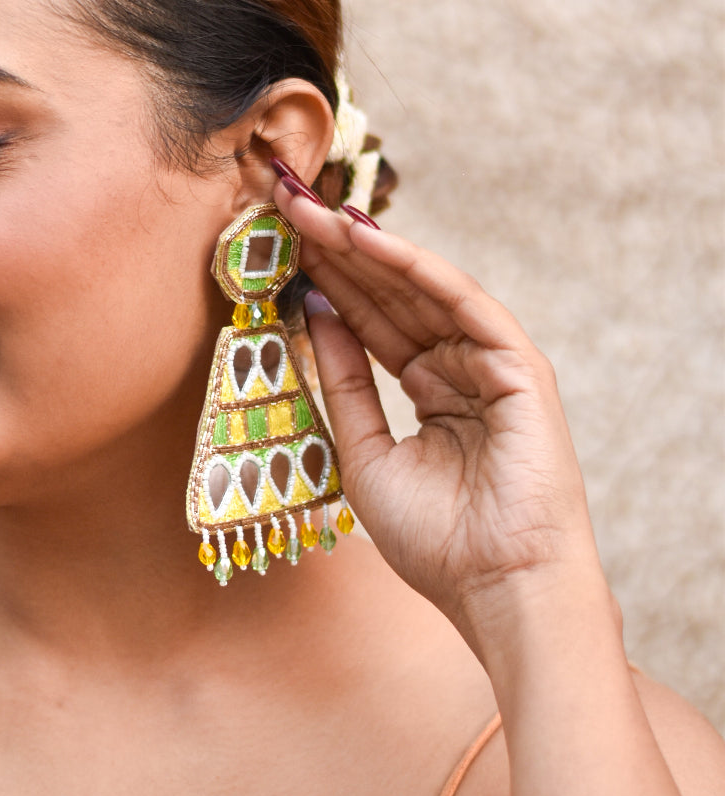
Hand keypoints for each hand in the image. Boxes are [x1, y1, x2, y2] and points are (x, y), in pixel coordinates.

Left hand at [273, 183, 603, 646]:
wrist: (496, 591)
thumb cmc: (436, 540)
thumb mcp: (364, 450)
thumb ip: (343, 378)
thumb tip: (313, 310)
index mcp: (430, 388)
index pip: (370, 320)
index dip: (324, 279)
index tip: (275, 242)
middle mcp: (459, 366)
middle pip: (389, 294)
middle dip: (334, 249)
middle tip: (284, 204)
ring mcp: (491, 362)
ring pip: (419, 289)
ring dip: (363, 246)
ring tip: (309, 211)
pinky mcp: (519, 365)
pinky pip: (461, 303)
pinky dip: (415, 267)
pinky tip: (365, 237)